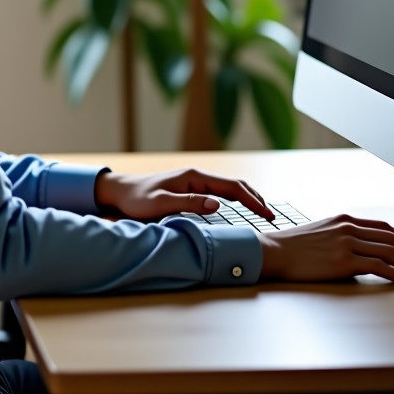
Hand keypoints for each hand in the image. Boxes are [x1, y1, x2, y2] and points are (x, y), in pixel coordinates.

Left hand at [94, 168, 273, 221]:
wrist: (122, 192)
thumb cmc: (138, 199)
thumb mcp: (162, 203)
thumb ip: (189, 204)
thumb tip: (218, 205)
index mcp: (195, 177)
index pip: (232, 188)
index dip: (252, 201)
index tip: (267, 215)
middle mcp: (198, 176)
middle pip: (235, 185)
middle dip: (255, 199)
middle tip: (271, 217)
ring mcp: (195, 181)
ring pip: (229, 188)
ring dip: (248, 198)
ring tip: (263, 213)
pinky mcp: (191, 188)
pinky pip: (220, 192)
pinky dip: (236, 199)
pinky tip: (241, 209)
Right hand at [258, 215, 393, 284]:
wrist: (273, 253)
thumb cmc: (294, 248)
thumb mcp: (322, 233)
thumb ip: (344, 235)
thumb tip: (365, 248)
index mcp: (345, 219)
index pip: (387, 228)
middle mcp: (348, 227)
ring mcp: (346, 242)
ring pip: (392, 252)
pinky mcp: (343, 260)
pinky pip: (379, 266)